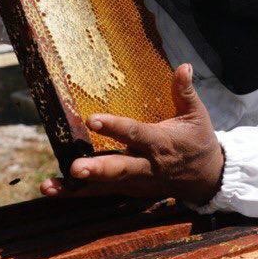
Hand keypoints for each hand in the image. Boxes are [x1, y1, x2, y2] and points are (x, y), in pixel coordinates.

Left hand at [40, 64, 225, 204]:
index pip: (136, 134)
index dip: (115, 127)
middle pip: (119, 168)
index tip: (92, 120)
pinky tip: (52, 190)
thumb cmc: (199, 141)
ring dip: (77, 187)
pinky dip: (77, 193)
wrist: (207, 179)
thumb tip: (184, 66)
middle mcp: (146, 165)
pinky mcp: (129, 190)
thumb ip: (185, 92)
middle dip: (97, 169)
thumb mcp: (197, 115)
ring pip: (105, 185)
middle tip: (75, 168)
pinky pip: (101, 193)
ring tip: (50, 186)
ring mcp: (137, 182)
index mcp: (161, 143)